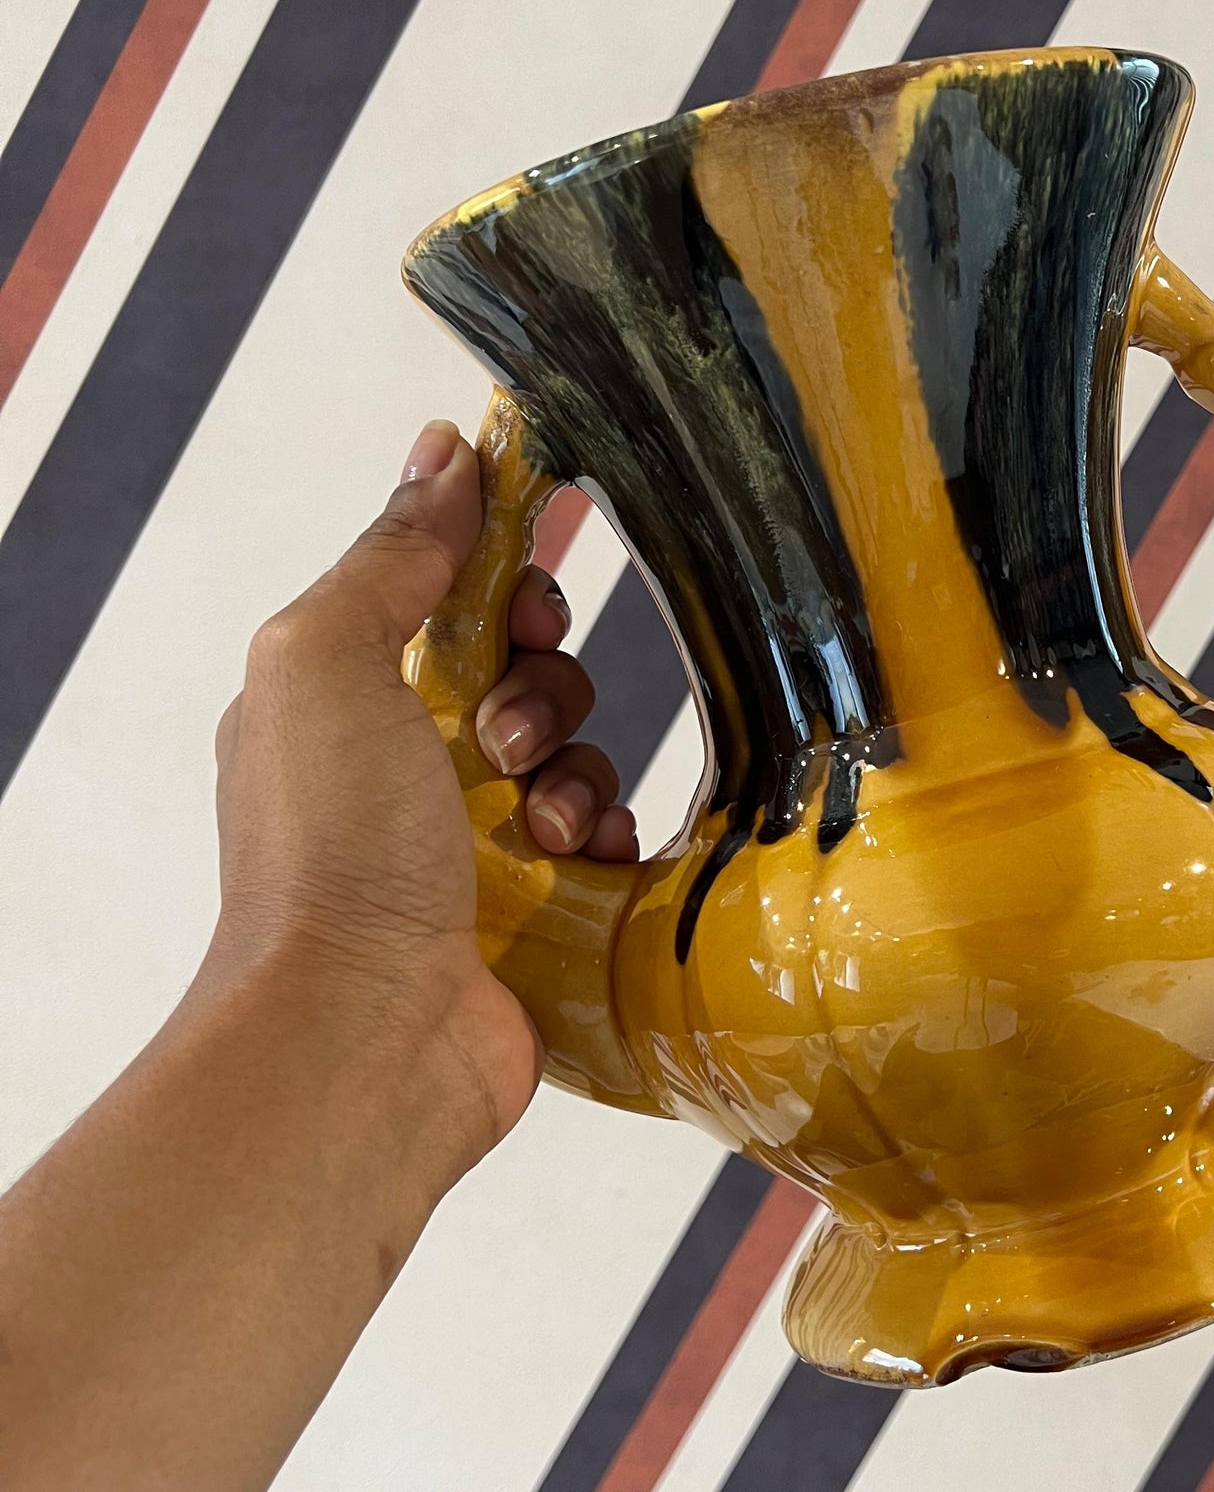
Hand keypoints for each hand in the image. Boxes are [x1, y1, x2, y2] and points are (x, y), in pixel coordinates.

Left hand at [204, 419, 637, 1174]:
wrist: (362, 1037)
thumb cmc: (324, 856)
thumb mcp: (327, 661)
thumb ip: (390, 557)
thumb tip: (442, 454)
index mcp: (340, 700)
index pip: (442, 596)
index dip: (501, 567)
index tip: (546, 549)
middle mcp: (401, 771)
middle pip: (525, 669)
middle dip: (541, 679)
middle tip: (509, 731)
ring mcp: (469, 848)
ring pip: (577, 753)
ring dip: (574, 768)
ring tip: (538, 823)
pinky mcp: (536, 914)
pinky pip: (609, 837)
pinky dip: (604, 837)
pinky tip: (576, 861)